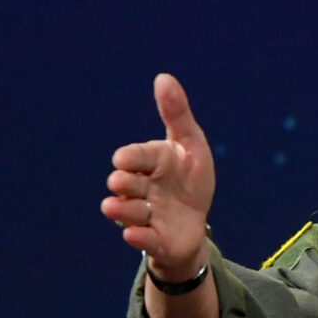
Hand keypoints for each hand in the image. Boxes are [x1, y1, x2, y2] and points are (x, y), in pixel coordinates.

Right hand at [104, 73, 216, 280]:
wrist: (195, 221)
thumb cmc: (189, 179)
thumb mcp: (191, 145)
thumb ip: (176, 114)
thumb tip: (163, 77)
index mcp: (150, 163)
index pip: (134, 157)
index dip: (130, 158)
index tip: (123, 160)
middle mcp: (140, 189)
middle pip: (125, 184)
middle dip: (124, 182)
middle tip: (122, 182)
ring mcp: (144, 215)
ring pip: (127, 212)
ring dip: (126, 210)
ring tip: (129, 208)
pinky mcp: (153, 239)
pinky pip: (142, 240)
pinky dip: (138, 237)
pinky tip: (134, 234)